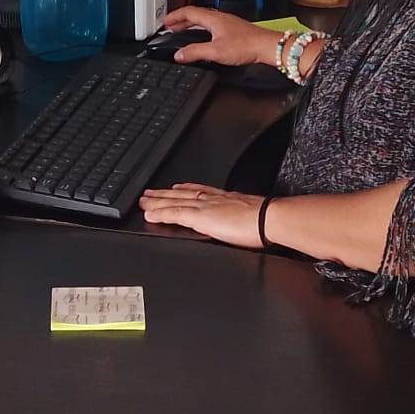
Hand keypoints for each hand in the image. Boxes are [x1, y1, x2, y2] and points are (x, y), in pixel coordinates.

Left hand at [138, 183, 266, 248]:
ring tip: (144, 201)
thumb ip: (243, 218)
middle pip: (182, 195)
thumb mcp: (253, 214)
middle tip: (149, 193)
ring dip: (157, 201)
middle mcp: (212, 199)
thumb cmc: (266, 221)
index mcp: (225, 198)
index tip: (176, 188)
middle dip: (165, 194)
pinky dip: (160, 213)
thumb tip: (248, 225)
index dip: (185, 189)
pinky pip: (174, 214)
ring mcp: (204, 207)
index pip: (200, 191)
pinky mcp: (199, 218)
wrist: (270, 219)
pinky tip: (150, 214)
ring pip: (174, 202)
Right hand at [162, 6, 278, 66]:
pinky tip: (204, 38)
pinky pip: (212, 26)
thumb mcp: (215, 51)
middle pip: (195, 15)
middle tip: (170, 26)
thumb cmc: (247, 45)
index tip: (165, 21)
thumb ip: (195, 52)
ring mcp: (228, 23)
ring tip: (184, 31)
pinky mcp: (234, 30)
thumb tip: (179, 55)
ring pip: (204, 20)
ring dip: (192, 24)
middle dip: (181, 20)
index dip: (174, 16)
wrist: (266, 47)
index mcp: (213, 18)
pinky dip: (202, 30)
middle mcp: (220, 17)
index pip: (188, 12)